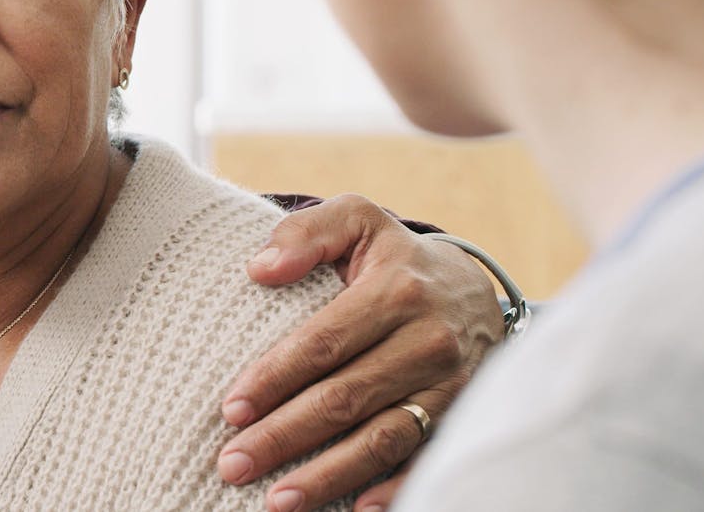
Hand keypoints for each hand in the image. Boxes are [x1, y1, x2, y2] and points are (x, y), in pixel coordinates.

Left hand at [216, 194, 503, 510]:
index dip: (274, 378)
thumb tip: (259, 269)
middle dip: (284, 436)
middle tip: (233, 465)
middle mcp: (429, 341)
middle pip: (345, 398)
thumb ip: (306, 233)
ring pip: (383, 437)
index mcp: (396, 291)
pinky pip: (426, 457)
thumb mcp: (356, 220)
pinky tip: (358, 510)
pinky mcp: (463, 414)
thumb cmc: (393, 258)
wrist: (474, 289)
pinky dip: (395, 488)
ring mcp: (451, 385)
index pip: (322, 343)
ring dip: (329, 475)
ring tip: (278, 500)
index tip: (230, 410)